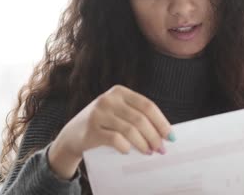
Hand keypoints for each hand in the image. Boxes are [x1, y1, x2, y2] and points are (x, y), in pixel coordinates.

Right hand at [48, 85, 172, 178]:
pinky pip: (115, 139)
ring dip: (143, 143)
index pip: (147, 105)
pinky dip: (125, 146)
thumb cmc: (103, 123)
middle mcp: (108, 99)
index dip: (161, 122)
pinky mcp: (91, 129)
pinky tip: (129, 151)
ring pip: (130, 129)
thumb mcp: (118, 112)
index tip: (170, 136)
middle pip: (140, 118)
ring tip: (149, 152)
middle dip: (154, 136)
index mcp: (119, 91)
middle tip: (160, 149)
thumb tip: (164, 133)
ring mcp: (98, 113)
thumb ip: (137, 116)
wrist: (72, 134)